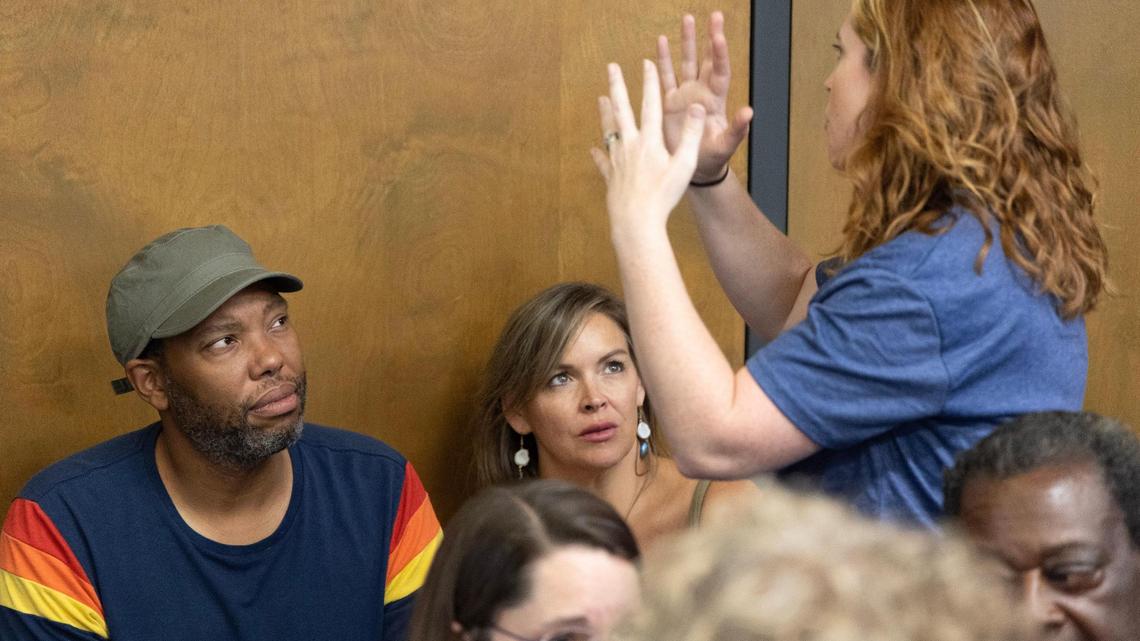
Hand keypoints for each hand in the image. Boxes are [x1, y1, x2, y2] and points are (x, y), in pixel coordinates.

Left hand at [590, 61, 705, 236]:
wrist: (637, 221)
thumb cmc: (663, 195)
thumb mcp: (684, 164)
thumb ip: (690, 135)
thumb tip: (696, 107)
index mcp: (649, 141)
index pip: (650, 104)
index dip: (649, 82)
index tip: (647, 63)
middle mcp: (630, 146)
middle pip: (622, 110)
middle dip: (617, 86)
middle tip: (611, 68)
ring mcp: (617, 161)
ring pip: (609, 131)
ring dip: (605, 113)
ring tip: (601, 99)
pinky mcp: (611, 177)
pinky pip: (603, 162)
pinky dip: (599, 154)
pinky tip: (594, 149)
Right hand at [658, 12, 752, 182]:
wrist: (694, 170)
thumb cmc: (712, 160)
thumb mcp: (726, 146)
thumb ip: (737, 130)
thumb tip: (749, 111)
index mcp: (715, 101)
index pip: (719, 71)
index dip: (720, 54)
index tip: (718, 36)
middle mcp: (701, 93)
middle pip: (705, 59)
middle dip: (708, 37)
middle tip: (714, 15)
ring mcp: (685, 96)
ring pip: (685, 63)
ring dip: (685, 42)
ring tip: (686, 19)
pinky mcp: (668, 103)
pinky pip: (665, 77)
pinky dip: (662, 61)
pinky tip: (661, 42)